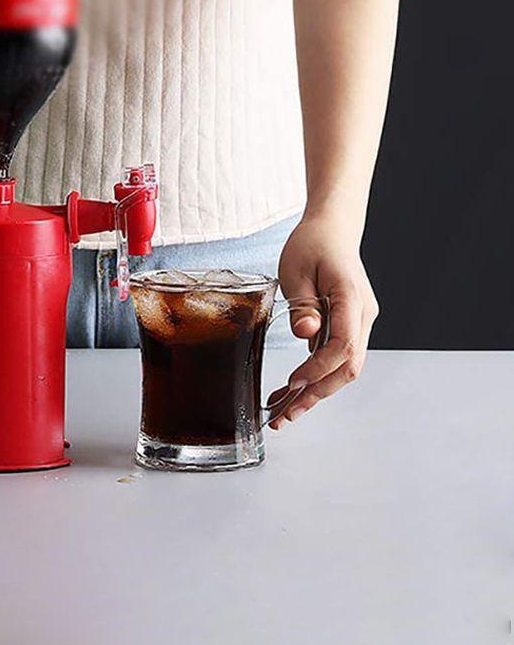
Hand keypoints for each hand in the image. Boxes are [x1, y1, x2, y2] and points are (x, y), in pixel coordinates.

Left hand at [269, 213, 378, 428]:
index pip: (343, 346)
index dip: (319, 370)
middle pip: (348, 367)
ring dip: (316, 391)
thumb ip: (303, 303)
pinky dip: (316, 375)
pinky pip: (335, 356)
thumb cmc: (312, 244)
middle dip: (317, 394)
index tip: (292, 382)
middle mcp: (362, 316)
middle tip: (284, 415)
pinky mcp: (348, 326)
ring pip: (343, 367)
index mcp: (351, 299)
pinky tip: (292, 391)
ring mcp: (358, 323)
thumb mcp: (296, 268)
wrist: (332, 229)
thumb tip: (307, 335)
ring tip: (283, 411)